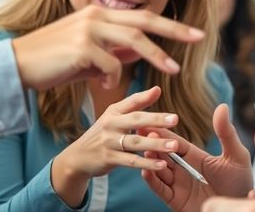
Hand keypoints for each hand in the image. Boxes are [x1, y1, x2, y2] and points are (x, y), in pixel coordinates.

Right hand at [11, 5, 203, 89]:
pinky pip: (109, 63)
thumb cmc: (53, 62)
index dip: (169, 24)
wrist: (17, 65)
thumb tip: (140, 53)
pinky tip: (104, 85)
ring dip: (156, 55)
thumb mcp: (87, 54)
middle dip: (174, 29)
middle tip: (199, 37)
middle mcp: (96, 15)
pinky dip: (113, 76)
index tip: (193, 31)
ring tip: (172, 70)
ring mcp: (88, 29)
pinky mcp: (80, 47)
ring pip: (132, 39)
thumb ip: (113, 50)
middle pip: (144, 20)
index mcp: (99, 13)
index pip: (141, 16)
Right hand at [51, 86, 179, 206]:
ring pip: (135, 142)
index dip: (144, 96)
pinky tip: (161, 164)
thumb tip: (157, 89)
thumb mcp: (114, 116)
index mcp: (113, 112)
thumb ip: (136, 104)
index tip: (160, 91)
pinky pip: (131, 161)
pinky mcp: (109, 158)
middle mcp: (110, 124)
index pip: (130, 101)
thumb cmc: (102, 135)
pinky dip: (147, 163)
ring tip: (173, 146)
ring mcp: (109, 142)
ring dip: (156, 144)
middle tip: (175, 119)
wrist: (78, 157)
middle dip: (156, 119)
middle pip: (135, 120)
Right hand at [140, 103, 252, 211]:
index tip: (151, 121)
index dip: (163, 132)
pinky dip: (152, 180)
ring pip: (159, 169)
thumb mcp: (236, 157)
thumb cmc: (241, 185)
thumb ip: (226, 133)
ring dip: (151, 159)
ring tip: (146, 149)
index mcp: (195, 157)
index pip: (175, 142)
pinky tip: (146, 169)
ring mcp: (178, 185)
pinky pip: (161, 189)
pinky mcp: (176, 200)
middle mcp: (183, 170)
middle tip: (142, 131)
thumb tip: (222, 106)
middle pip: (163, 154)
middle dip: (152, 143)